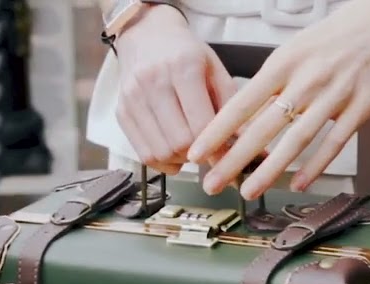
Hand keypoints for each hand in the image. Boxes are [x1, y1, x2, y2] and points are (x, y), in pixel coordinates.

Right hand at [112, 6, 238, 174]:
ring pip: (160, 152)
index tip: (227, 154)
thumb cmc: (186, 54)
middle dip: (198, 154)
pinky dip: (163, 162)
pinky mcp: (122, 111)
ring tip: (190, 150)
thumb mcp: (215, 69)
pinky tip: (174, 153)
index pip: (200, 124)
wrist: (146, 35)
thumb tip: (248, 140)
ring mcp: (133, 98)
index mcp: (183, 67)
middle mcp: (153, 81)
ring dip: (180, 160)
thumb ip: (231, 104)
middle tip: (208, 150)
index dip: (216, 147)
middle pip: (179, 142)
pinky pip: (143, 154)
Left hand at [185, 0, 369, 198]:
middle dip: (234, 159)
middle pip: (263, 127)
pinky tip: (298, 183)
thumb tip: (240, 118)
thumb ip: (269, 83)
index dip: (216, 130)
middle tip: (213, 181)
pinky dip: (315, 166)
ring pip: (296, 140)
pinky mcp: (360, 109)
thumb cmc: (334, 39)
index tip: (197, 151)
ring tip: (249, 190)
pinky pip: (333, 143)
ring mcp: (334, 96)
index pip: (241, 102)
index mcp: (284, 63)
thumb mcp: (293, 50)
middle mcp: (306, 80)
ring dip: (270, 170)